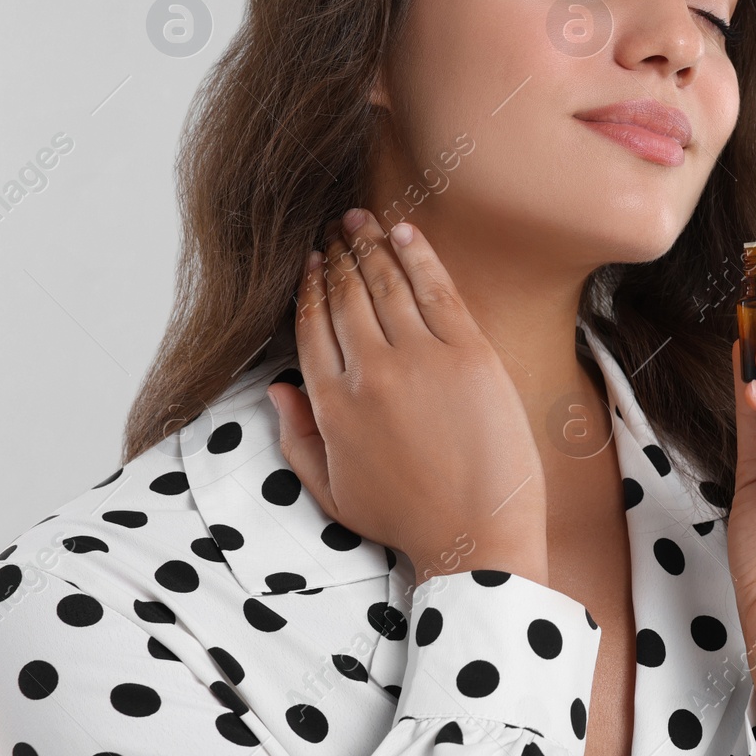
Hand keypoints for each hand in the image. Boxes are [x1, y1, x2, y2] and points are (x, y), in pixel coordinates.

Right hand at [267, 208, 548, 582]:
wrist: (478, 536)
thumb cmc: (409, 519)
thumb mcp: (333, 491)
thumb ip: (297, 438)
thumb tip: (276, 386)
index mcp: (331, 407)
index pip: (311, 328)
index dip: (307, 289)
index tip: (309, 262)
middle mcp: (369, 374)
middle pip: (345, 298)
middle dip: (336, 257)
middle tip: (334, 227)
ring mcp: (420, 360)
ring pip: (387, 286)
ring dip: (370, 246)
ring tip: (361, 219)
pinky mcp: (469, 354)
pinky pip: (437, 290)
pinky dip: (418, 255)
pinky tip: (405, 232)